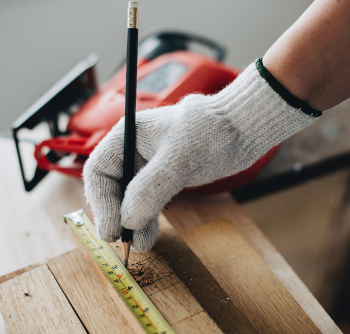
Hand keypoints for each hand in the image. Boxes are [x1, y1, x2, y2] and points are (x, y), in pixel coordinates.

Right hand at [83, 59, 318, 250]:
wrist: (239, 131)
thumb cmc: (212, 132)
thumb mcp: (180, 158)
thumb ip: (151, 188)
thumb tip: (127, 221)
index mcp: (127, 136)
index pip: (98, 171)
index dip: (100, 202)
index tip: (111, 229)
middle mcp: (132, 151)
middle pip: (110, 188)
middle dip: (116, 215)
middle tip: (125, 241)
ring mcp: (147, 166)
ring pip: (128, 198)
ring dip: (132, 222)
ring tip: (141, 243)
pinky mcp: (162, 178)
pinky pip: (146, 202)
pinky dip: (146, 219)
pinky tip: (150, 234)